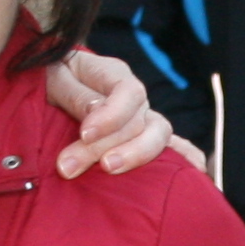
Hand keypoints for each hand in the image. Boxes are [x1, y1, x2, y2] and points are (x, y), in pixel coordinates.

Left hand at [42, 49, 184, 177]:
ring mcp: (143, 118)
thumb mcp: (53, 77)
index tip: (85, 134)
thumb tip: (94, 113)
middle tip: (68, 167)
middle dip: (105, 146)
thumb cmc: (48, 76)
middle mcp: (135, 97)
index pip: (129, 92)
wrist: (51, 81)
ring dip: (136, 156)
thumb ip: (74, 94)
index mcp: (114, 74)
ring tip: (109, 170)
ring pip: (158, 135)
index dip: (111, 115)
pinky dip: (186, 157)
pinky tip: (196, 171)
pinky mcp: (143, 138)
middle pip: (139, 121)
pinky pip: (174, 146)